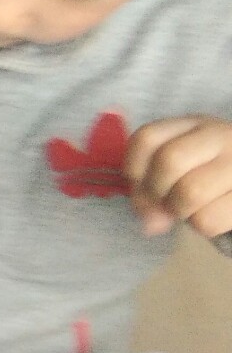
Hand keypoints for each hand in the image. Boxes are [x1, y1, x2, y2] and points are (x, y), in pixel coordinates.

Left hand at [126, 117, 231, 238]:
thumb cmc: (209, 180)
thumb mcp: (178, 173)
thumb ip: (151, 191)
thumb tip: (151, 224)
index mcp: (193, 126)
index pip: (146, 137)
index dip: (133, 169)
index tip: (141, 186)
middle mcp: (219, 136)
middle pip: (169, 160)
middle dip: (156, 192)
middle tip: (166, 203)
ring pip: (191, 191)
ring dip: (179, 211)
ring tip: (189, 211)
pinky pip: (210, 219)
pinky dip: (201, 226)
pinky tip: (211, 216)